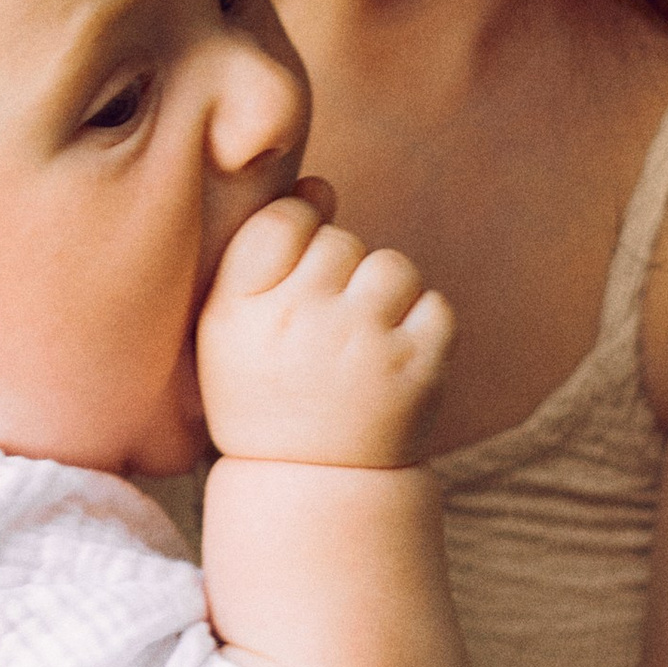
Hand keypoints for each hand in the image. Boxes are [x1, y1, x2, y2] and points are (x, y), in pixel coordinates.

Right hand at [197, 196, 452, 467]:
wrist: (312, 481)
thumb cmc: (266, 388)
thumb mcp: (231, 324)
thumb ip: (265, 248)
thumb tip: (321, 185)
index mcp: (241, 308)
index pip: (284, 219)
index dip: (296, 236)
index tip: (293, 279)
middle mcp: (301, 321)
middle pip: (341, 241)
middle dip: (339, 273)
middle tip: (325, 329)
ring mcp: (364, 344)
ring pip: (393, 266)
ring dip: (385, 294)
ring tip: (363, 339)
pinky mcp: (419, 369)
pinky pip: (436, 305)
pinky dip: (423, 326)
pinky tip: (394, 357)